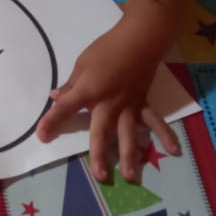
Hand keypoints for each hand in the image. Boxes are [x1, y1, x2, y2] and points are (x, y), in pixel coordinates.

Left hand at [35, 20, 179, 181]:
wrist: (140, 38)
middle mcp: (109, 102)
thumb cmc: (107, 48)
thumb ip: (71, 85)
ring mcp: (129, 105)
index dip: (52, 121)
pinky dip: (165, 134)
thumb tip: (56, 98)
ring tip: (130, 175)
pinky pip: (154, 121)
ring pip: (129, 133)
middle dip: (99, 154)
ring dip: (130, 155)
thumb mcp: (82, 64)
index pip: (66, 108)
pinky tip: (174, 150)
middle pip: (101, 131)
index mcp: (90, 90)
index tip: (41, 136)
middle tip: (99, 176)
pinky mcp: (143, 102)